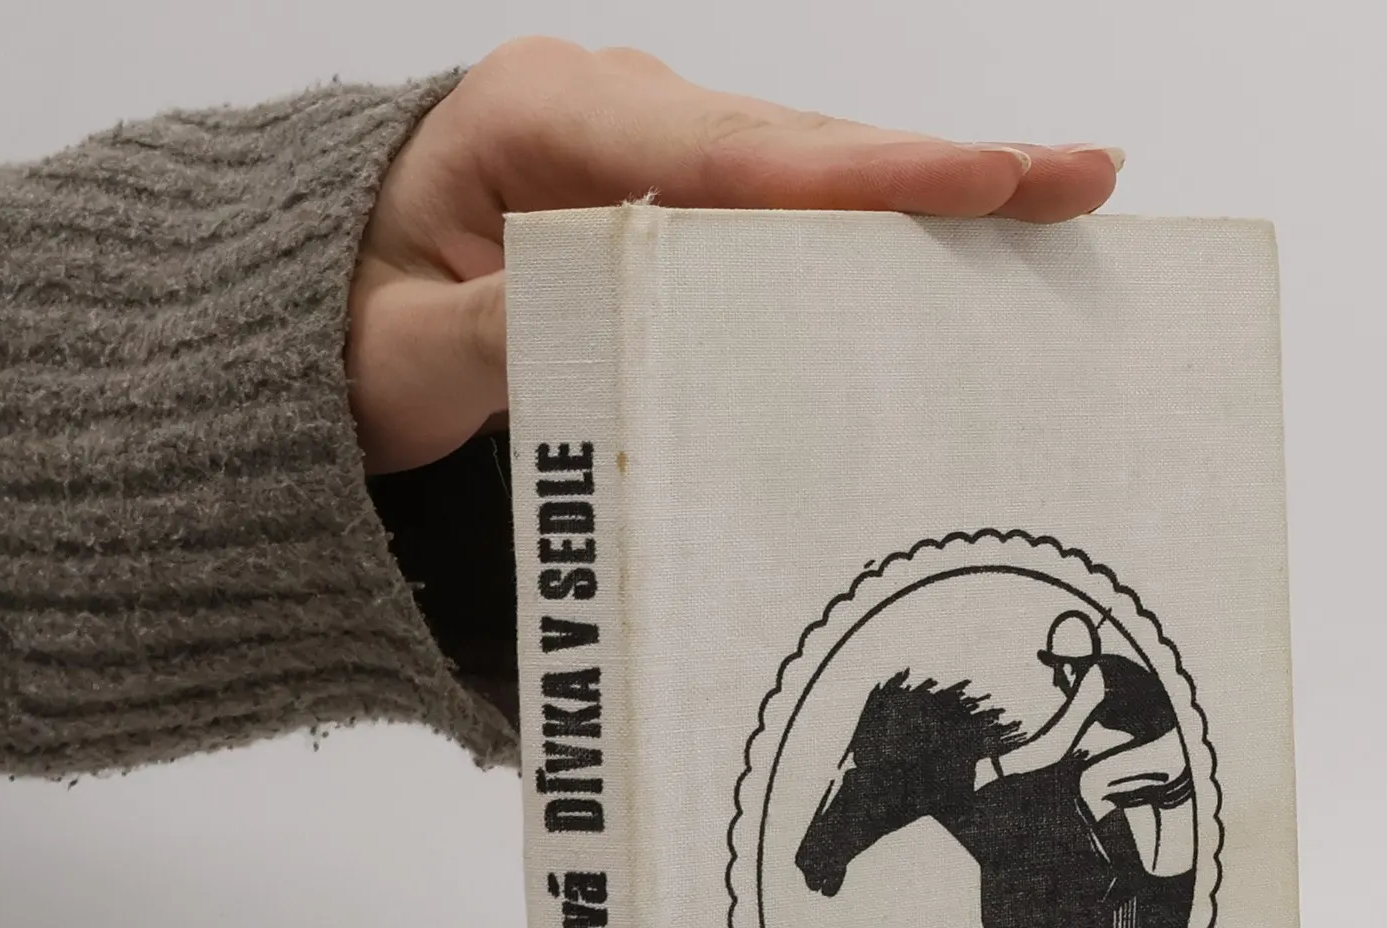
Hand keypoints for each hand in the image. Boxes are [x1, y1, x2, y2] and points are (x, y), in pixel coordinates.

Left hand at [347, 39, 1122, 472]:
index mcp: (536, 122)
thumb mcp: (397, 357)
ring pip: (803, 167)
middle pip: (795, 145)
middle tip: (1076, 178)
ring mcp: (644, 147)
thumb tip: (608, 314)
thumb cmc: (341, 337)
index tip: (980, 179)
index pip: (725, 156)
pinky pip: (781, 204)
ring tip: (1055, 197)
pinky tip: (959, 229)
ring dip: (926, 188)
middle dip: (938, 165)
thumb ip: (499, 337)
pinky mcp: (665, 194)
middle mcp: (607, 111)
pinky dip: (869, 220)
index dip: (862, 174)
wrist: (311, 323)